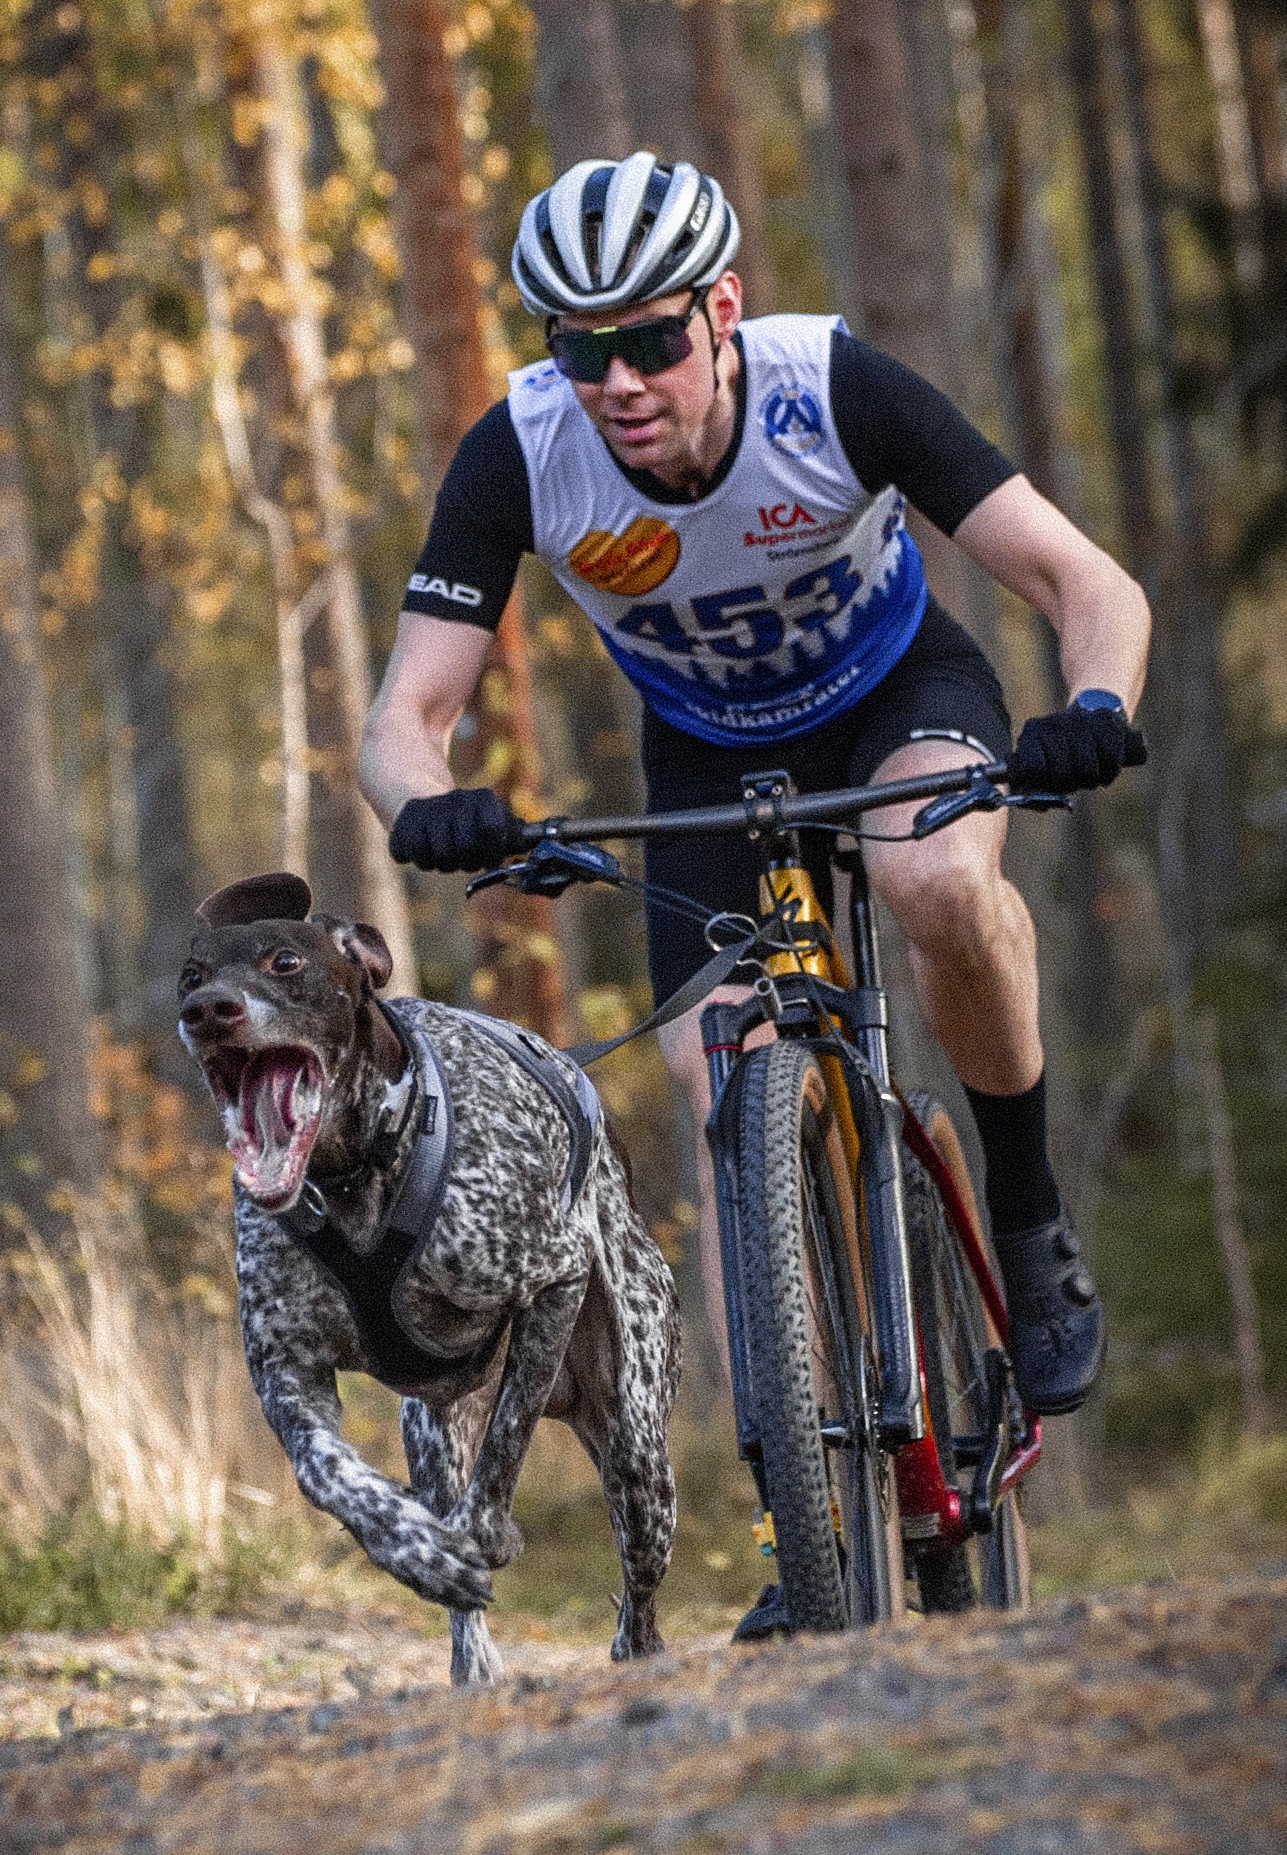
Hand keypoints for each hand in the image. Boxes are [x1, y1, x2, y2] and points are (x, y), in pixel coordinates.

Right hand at [389, 789, 526, 871]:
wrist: (424, 798)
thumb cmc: (466, 821)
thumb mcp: (494, 821)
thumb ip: (514, 835)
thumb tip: (531, 843)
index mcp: (482, 799)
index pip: (491, 829)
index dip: (492, 853)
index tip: (489, 860)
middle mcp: (455, 799)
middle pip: (464, 849)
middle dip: (466, 862)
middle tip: (463, 857)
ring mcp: (427, 810)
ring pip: (438, 856)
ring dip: (442, 863)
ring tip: (444, 852)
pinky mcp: (402, 822)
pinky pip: (411, 855)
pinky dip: (418, 859)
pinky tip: (424, 848)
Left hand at [1007, 702, 1146, 793]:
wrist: (1088, 722)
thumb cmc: (1058, 757)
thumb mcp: (1037, 770)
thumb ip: (1025, 783)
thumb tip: (1027, 790)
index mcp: (1032, 733)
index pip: (1032, 767)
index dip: (1041, 781)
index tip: (1046, 782)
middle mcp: (1055, 723)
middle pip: (1062, 774)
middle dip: (1068, 785)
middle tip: (1070, 781)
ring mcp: (1080, 719)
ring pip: (1088, 770)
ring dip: (1089, 781)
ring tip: (1086, 776)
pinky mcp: (1105, 719)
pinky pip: (1110, 760)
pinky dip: (1109, 773)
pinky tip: (1103, 770)